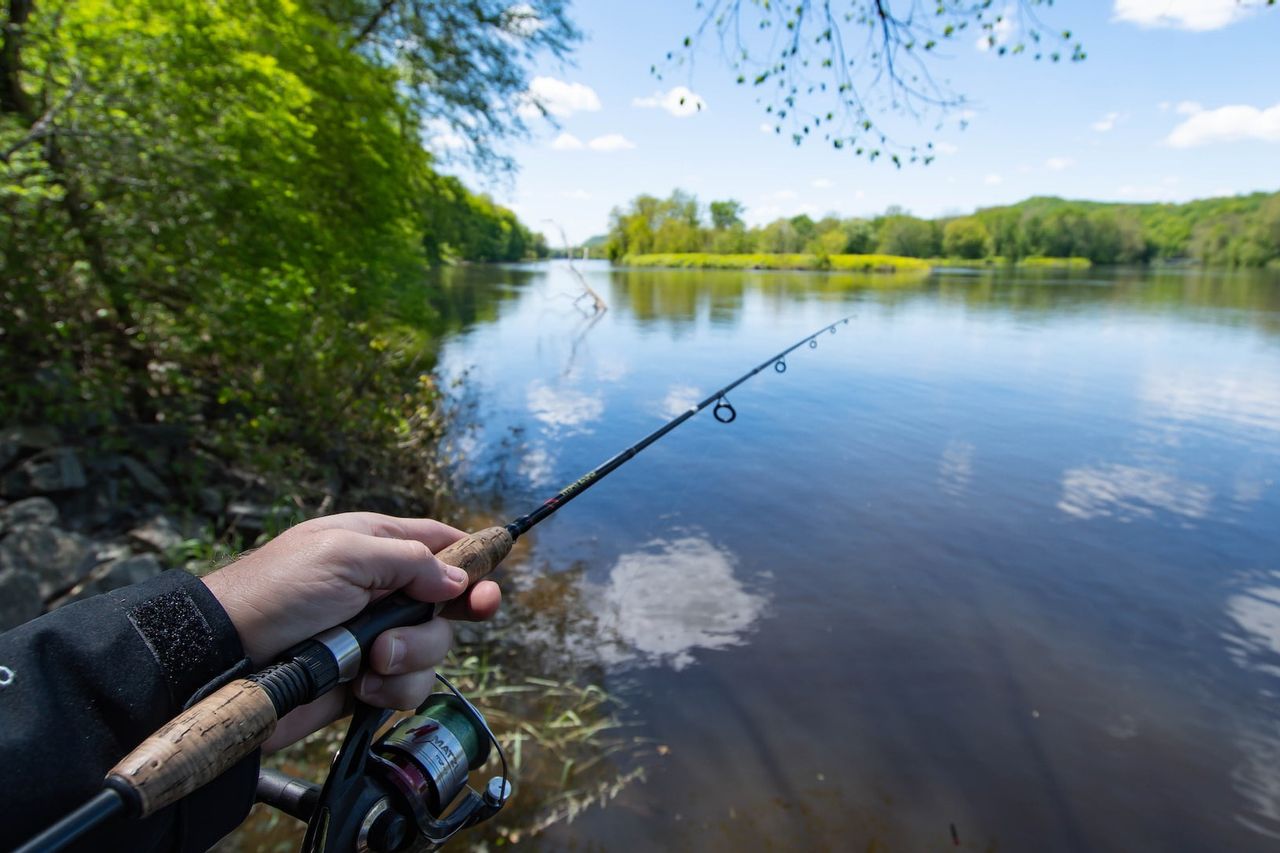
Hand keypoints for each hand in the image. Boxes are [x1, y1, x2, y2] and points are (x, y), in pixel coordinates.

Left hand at [201, 512, 500, 751]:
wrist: (224, 663)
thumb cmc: (276, 594)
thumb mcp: (345, 555)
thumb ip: (409, 561)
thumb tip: (458, 580)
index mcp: (375, 546)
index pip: (439, 545)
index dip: (472, 560)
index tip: (491, 579)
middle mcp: (380, 591)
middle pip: (448, 604)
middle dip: (450, 616)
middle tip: (474, 611)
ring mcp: (373, 639)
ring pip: (432, 651)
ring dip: (412, 657)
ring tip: (372, 659)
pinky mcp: (364, 681)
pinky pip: (407, 688)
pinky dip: (391, 689)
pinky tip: (359, 685)